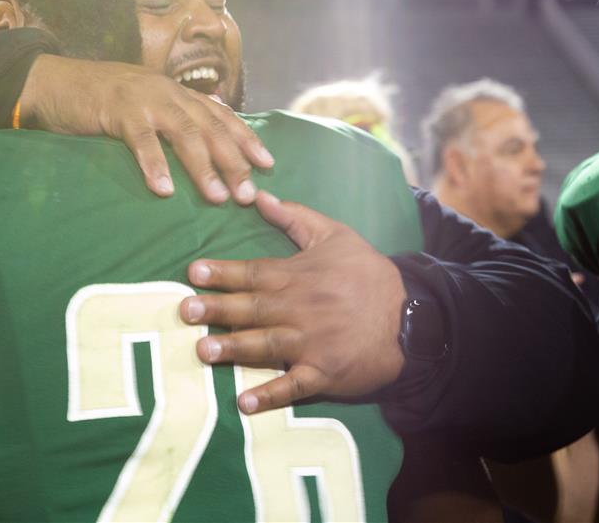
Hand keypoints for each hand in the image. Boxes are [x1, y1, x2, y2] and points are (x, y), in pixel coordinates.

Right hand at [20, 55, 273, 204]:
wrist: (54, 81)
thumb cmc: (98, 98)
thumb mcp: (142, 102)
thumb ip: (169, 117)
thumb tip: (199, 143)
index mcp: (175, 91)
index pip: (221, 115)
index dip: (246, 139)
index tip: (268, 164)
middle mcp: (167, 92)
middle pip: (211, 127)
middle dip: (234, 161)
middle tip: (250, 194)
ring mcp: (144, 99)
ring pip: (185, 133)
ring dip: (204, 167)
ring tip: (218, 198)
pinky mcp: (118, 110)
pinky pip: (141, 141)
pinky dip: (155, 165)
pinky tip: (164, 190)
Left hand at [179, 191, 406, 412]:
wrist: (413, 315)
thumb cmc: (368, 274)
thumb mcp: (335, 235)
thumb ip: (295, 216)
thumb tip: (259, 195)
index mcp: (298, 276)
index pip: (253, 272)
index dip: (222, 273)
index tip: (192, 273)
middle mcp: (299, 309)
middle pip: (252, 308)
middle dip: (217, 310)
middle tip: (185, 311)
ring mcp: (311, 343)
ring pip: (266, 345)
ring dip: (234, 349)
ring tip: (203, 352)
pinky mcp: (324, 373)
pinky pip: (294, 386)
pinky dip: (270, 395)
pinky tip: (244, 402)